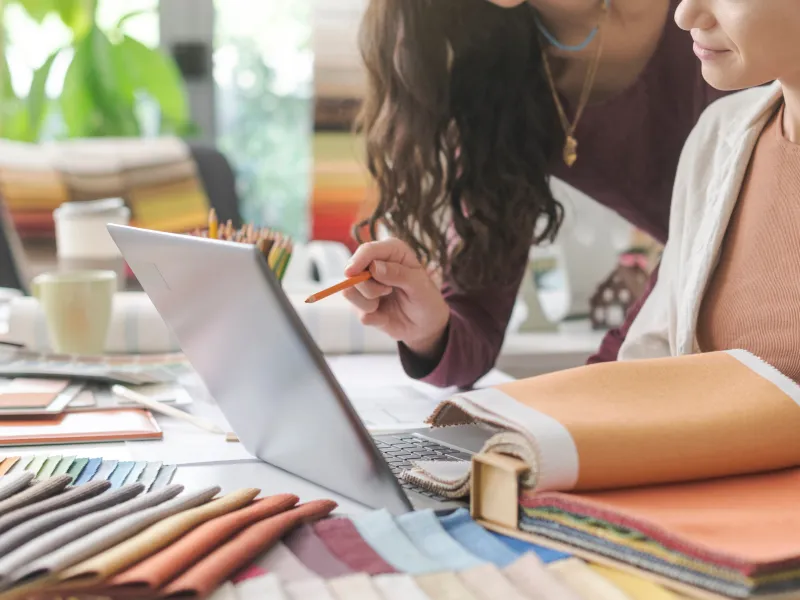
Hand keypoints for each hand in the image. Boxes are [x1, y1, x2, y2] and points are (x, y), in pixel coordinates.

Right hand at [343, 239, 450, 358]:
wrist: (425, 325)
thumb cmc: (426, 299)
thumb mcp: (420, 286)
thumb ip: (399, 274)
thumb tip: (374, 267)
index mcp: (391, 251)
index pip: (368, 250)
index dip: (358, 260)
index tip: (351, 273)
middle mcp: (374, 264)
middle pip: (353, 272)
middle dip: (370, 288)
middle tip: (389, 291)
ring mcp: (365, 285)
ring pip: (349, 292)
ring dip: (370, 303)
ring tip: (387, 301)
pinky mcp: (361, 304)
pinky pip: (358, 312)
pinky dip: (373, 317)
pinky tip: (385, 315)